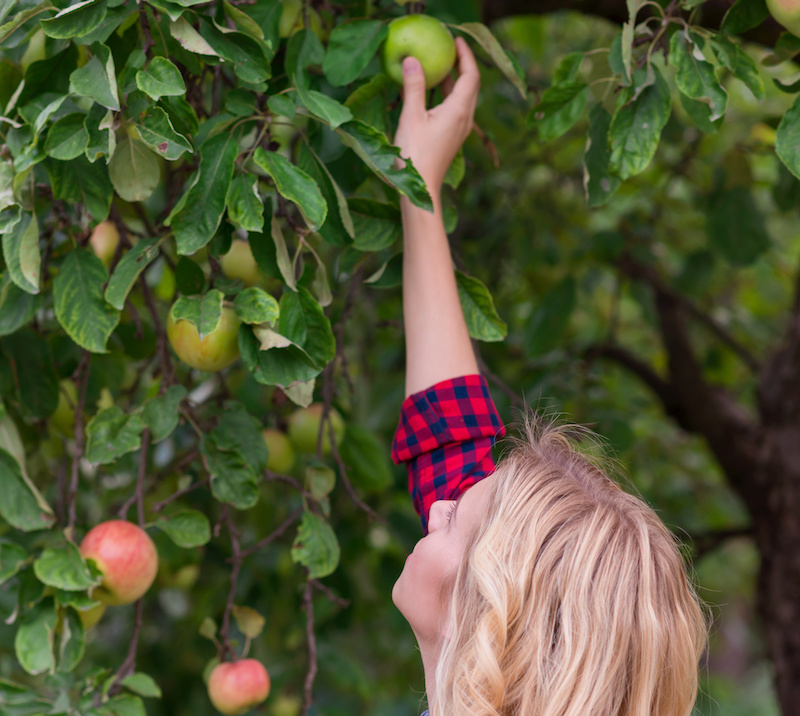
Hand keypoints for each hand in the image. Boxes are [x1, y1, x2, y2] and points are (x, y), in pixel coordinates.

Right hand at [393, 37, 479, 195]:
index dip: (466, 55)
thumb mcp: (411, 116)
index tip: (456, 40)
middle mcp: (465, 119)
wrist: (421, 189)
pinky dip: (446, 96)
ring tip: (438, 67)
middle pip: (470, 86)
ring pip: (462, 99)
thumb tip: (411, 59)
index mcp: (459, 110)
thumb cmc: (416, 154)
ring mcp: (459, 130)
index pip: (471, 75)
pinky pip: (454, 110)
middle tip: (449, 50)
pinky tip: (430, 94)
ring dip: (453, 81)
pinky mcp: (451, 138)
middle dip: (462, 65)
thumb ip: (413, 86)